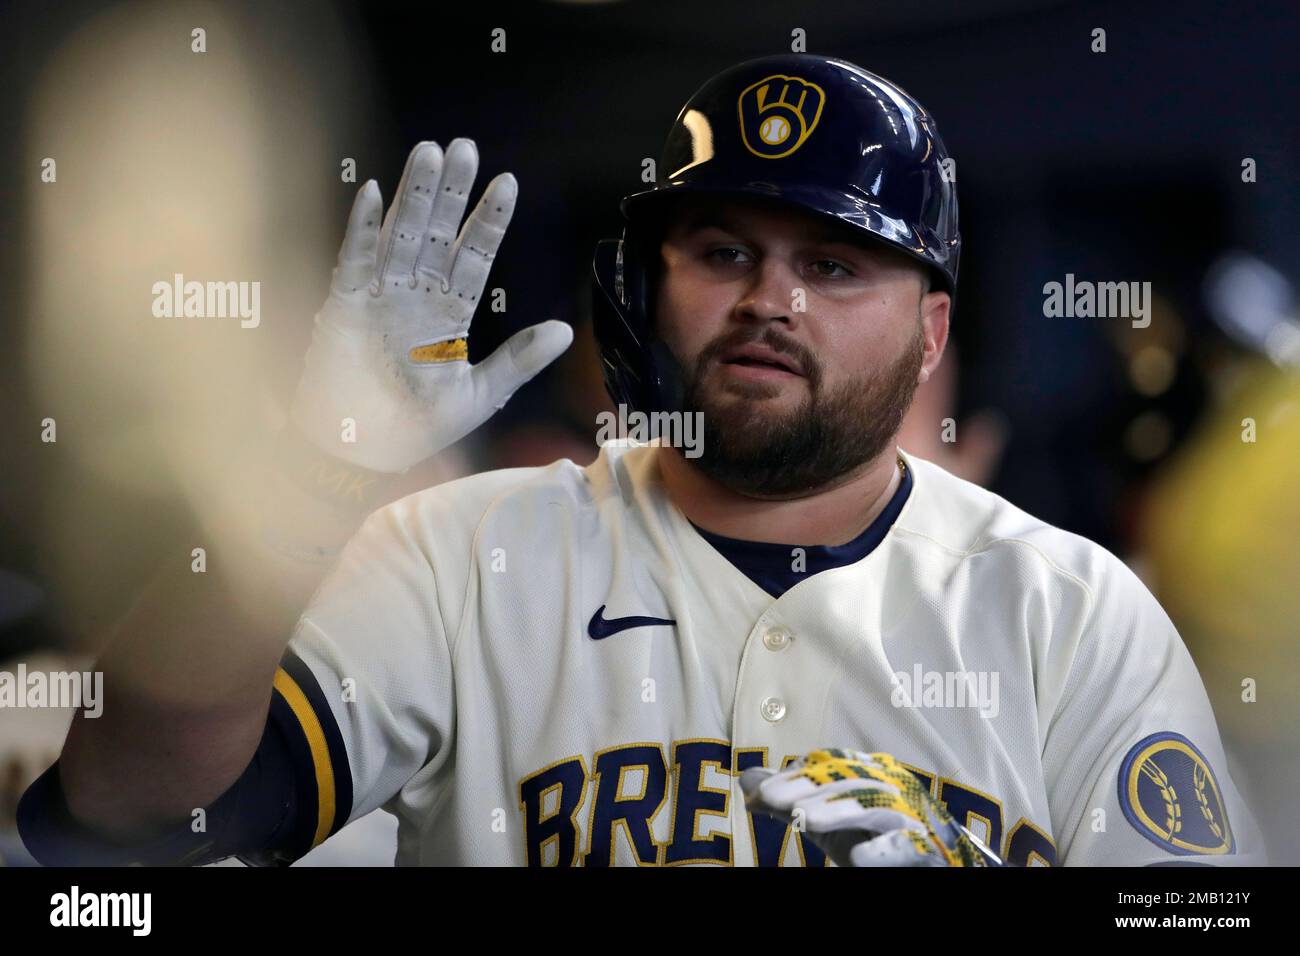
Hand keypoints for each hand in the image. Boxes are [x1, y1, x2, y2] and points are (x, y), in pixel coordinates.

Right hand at [290, 138, 572, 472]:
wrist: (361, 454)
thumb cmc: (415, 426)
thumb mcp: (478, 394)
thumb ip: (518, 361)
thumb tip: (564, 330)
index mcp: (447, 314)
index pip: (473, 258)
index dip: (489, 221)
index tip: (507, 182)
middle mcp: (414, 296)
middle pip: (437, 234)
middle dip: (451, 192)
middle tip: (465, 147)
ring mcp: (380, 298)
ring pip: (400, 236)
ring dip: (414, 197)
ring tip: (429, 153)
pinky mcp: (345, 307)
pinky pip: (355, 261)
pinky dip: (363, 229)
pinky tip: (374, 193)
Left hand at [739, 748, 1000, 866]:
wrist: (927, 857)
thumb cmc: (871, 832)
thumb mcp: (825, 815)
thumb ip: (791, 798)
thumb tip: (747, 780)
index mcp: (868, 773)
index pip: (828, 768)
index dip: (794, 778)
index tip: (760, 797)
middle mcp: (892, 787)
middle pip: (849, 782)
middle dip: (809, 789)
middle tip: (772, 801)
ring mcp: (911, 817)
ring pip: (875, 809)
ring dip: (838, 811)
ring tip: (804, 818)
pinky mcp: (926, 849)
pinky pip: (907, 848)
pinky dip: (885, 852)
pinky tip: (861, 858)